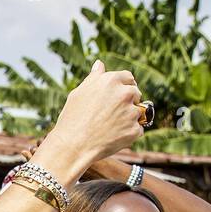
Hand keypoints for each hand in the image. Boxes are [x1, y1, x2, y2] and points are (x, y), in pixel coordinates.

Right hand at [36, 62, 142, 178]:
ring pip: (138, 112)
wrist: (73, 146)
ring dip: (129, 118)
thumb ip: (94, 78)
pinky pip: (138, 130)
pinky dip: (129, 134)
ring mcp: (131, 112)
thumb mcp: (79, 93)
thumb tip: (100, 65)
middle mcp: (124, 94)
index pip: (128, 77)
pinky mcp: (134, 130)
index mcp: (111, 81)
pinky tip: (113, 137)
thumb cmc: (72, 119)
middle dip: (129, 101)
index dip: (124, 86)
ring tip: (111, 127)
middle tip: (113, 114)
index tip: (119, 96)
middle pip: (136, 93)